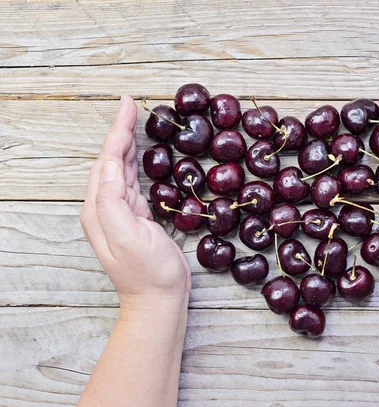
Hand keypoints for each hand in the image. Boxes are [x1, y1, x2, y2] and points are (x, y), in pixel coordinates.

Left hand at [80, 96, 190, 312]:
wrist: (158, 300)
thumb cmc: (147, 272)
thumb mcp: (128, 237)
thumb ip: (113, 200)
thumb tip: (113, 165)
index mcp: (99, 208)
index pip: (108, 160)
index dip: (117, 131)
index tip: (127, 105)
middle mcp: (106, 208)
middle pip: (112, 160)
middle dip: (121, 131)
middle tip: (132, 106)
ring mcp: (121, 213)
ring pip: (122, 169)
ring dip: (128, 144)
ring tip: (135, 122)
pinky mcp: (137, 218)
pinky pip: (133, 182)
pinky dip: (137, 163)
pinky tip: (141, 155)